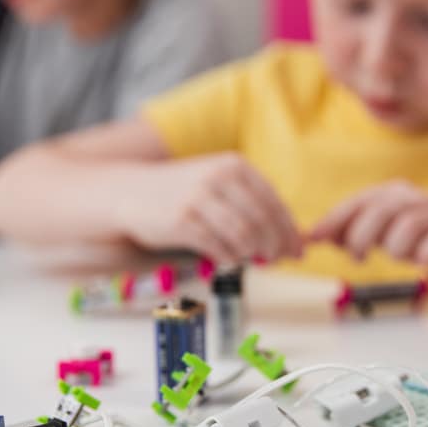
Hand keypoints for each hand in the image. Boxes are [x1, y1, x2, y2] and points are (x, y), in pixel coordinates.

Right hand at [118, 153, 302, 264]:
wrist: (129, 192)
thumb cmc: (182, 193)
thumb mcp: (218, 185)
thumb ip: (251, 205)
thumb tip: (288, 238)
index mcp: (234, 166)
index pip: (274, 202)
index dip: (289, 230)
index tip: (297, 250)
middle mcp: (219, 177)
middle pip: (262, 220)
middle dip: (275, 245)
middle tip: (278, 260)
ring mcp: (199, 198)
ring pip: (243, 235)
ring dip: (252, 253)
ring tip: (251, 260)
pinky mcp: (182, 221)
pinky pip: (217, 246)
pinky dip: (229, 258)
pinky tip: (228, 259)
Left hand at [309, 181, 427, 294]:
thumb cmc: (421, 245)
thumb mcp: (382, 235)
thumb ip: (352, 231)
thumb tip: (315, 235)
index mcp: (396, 193)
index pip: (359, 202)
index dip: (334, 220)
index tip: (315, 238)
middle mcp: (416, 199)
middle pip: (378, 212)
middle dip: (359, 237)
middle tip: (357, 257)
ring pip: (405, 228)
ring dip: (395, 248)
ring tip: (400, 256)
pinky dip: (422, 257)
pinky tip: (423, 262)